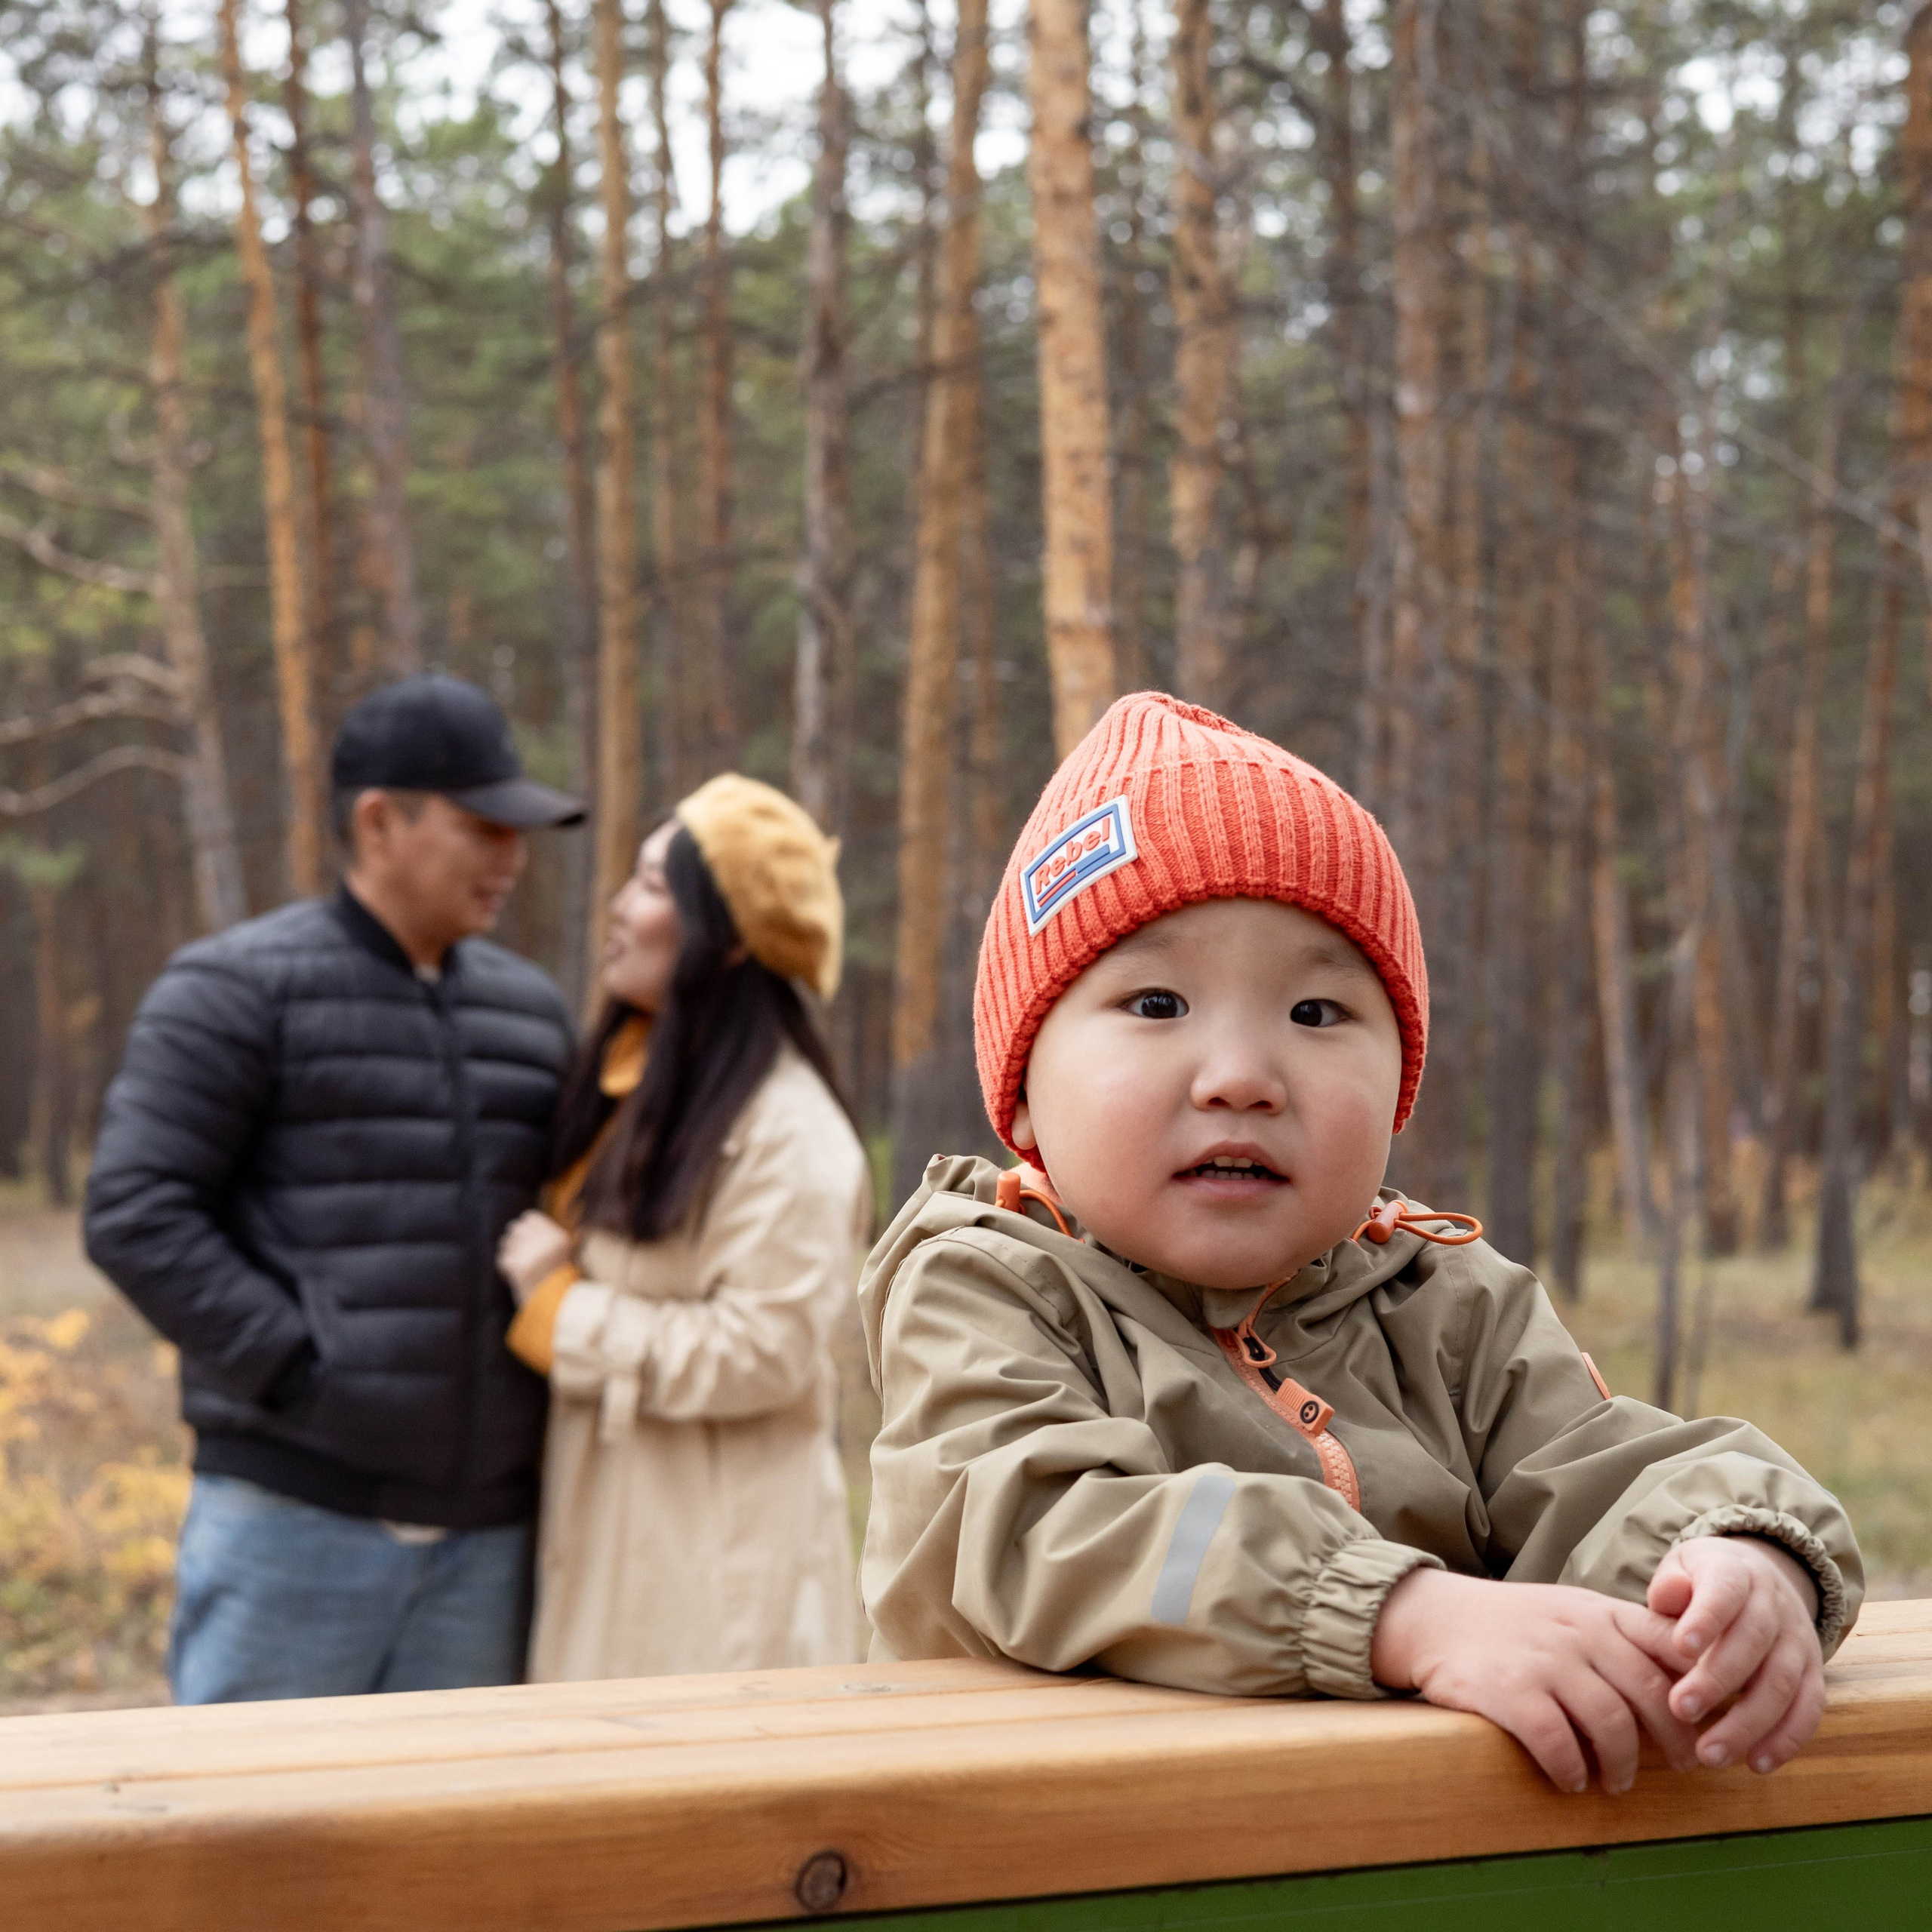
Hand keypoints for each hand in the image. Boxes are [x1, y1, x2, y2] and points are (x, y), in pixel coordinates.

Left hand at [497, 1210, 572, 1305]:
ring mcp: (532, 1253)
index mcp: (558, 1237)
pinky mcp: (519, 1266)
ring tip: (518, 1269)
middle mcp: (546, 1241)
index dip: (523, 1229)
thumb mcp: (560, 1256)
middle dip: (513, 1242)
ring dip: (508, 1255)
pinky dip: (504, 1270)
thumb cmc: (557, 1284)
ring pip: (506, 1243)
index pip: (529, 1217)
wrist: (558, 1309)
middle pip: (515, 1229)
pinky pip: (502, 1260)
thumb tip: (520, 1224)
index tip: (524, 1241)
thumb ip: (544, 1239)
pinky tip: (512, 1278)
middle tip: (518, 1257)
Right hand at [1370, 1569, 1700, 1794]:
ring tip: (1617, 1781)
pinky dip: (1571, 1771)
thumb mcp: (1572, 1612)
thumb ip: (1622, 1636)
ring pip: (1611, 1725)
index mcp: (1599, 1612)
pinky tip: (1571, 1779)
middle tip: (1685, 1766)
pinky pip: (1557, 1743)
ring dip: (1623, 1765)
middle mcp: (1578, 1632)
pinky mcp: (1510, 1691)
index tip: (1712, 1718)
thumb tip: (1690, 1682)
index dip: (1703, 1684)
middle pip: (1650, 1694)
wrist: (1435, 1617)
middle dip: (1676, 1740)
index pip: (1670, 1643)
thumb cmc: (1516, 1625)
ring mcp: (1544, 1660)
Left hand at [1648, 1535, 1823, 1775]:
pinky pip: (1808, 1709)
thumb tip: (1667, 1598)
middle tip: (1680, 1710)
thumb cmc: (1702, 1581)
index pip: (1725, 1591)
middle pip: (1753, 1642)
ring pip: (1781, 1683)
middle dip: (1716, 1681)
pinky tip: (1756, 1764)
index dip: (1706, 1618)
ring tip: (1709, 1754)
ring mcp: (1798, 1640)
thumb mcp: (1681, 1568)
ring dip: (1747, 1723)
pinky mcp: (1814, 1673)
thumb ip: (1669, 1586)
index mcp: (1736, 1573)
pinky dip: (1786, 1740)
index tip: (1681, 1648)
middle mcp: (1774, 1604)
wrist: (1757, 1577)